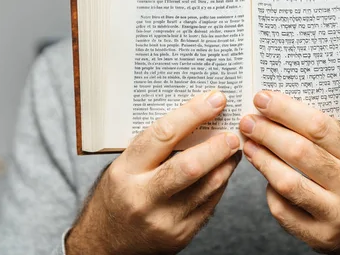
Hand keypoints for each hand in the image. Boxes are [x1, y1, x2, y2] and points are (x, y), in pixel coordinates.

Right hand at [66, 90, 240, 254]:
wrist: (106, 243)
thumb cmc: (118, 194)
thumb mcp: (124, 164)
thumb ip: (155, 144)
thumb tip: (196, 114)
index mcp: (126, 170)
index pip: (163, 135)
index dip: (193, 114)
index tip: (215, 100)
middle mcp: (144, 196)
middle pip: (189, 166)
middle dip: (217, 146)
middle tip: (233, 133)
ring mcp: (164, 219)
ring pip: (208, 186)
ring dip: (226, 163)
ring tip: (233, 147)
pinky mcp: (180, 235)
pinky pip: (210, 203)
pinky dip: (220, 182)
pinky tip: (224, 169)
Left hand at [239, 91, 339, 254]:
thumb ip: (327, 134)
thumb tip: (281, 107)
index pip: (319, 127)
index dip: (286, 110)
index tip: (264, 99)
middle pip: (300, 152)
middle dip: (267, 132)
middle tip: (248, 121)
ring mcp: (336, 214)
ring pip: (287, 182)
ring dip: (262, 159)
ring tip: (248, 144)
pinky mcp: (319, 237)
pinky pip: (283, 210)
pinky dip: (269, 190)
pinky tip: (266, 176)